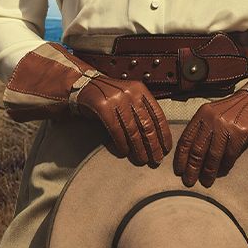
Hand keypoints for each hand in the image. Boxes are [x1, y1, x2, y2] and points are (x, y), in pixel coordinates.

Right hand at [0, 42, 171, 166]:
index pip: (158, 115)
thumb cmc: (108, 97)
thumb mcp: (128, 98)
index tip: (166, 148)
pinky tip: (124, 153)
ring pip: (133, 129)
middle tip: (157, 160)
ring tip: (142, 160)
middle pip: (147, 124)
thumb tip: (156, 137)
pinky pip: (116, 130)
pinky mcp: (102, 107)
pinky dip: (121, 143)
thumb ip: (141, 111)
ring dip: (139, 148)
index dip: (164, 133)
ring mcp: (117, 99)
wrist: (81, 86)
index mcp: (141, 90)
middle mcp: (131, 93)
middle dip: (154, 145)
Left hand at [173, 89, 247, 186]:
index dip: (181, 157)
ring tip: (206, 182)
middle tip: (189, 181)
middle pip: (198, 149)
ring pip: (213, 154)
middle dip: (192, 168)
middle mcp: (211, 119)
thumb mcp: (213, 113)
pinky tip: (222, 172)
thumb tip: (190, 156)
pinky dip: (225, 165)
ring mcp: (226, 126)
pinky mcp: (239, 133)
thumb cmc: (232, 110)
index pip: (186, 139)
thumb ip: (202, 129)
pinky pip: (230, 154)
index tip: (179, 171)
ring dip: (208, 171)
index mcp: (202, 114)